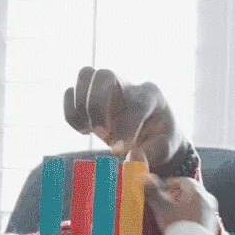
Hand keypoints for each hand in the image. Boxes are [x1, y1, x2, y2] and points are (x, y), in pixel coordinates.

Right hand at [61, 68, 187, 173]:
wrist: (152, 136)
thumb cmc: (161, 141)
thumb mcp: (165, 150)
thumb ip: (151, 155)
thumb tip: (132, 160)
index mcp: (152, 96)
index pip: (137, 104)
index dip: (127, 127)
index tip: (119, 151)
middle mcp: (128, 85)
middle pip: (105, 75)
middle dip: (97, 105)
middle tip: (102, 134)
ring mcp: (107, 88)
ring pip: (85, 75)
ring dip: (81, 106)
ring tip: (92, 131)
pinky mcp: (90, 97)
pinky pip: (69, 93)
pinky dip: (71, 114)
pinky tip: (85, 131)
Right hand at [145, 174, 213, 228]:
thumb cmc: (177, 224)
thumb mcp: (162, 207)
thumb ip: (153, 192)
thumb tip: (144, 177)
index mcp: (196, 191)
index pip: (182, 181)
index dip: (170, 184)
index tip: (162, 190)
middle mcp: (207, 198)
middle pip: (192, 191)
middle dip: (179, 194)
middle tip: (168, 201)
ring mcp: (212, 212)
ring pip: (197, 203)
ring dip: (186, 205)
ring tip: (175, 213)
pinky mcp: (213, 225)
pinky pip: (201, 215)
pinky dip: (193, 216)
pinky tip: (184, 224)